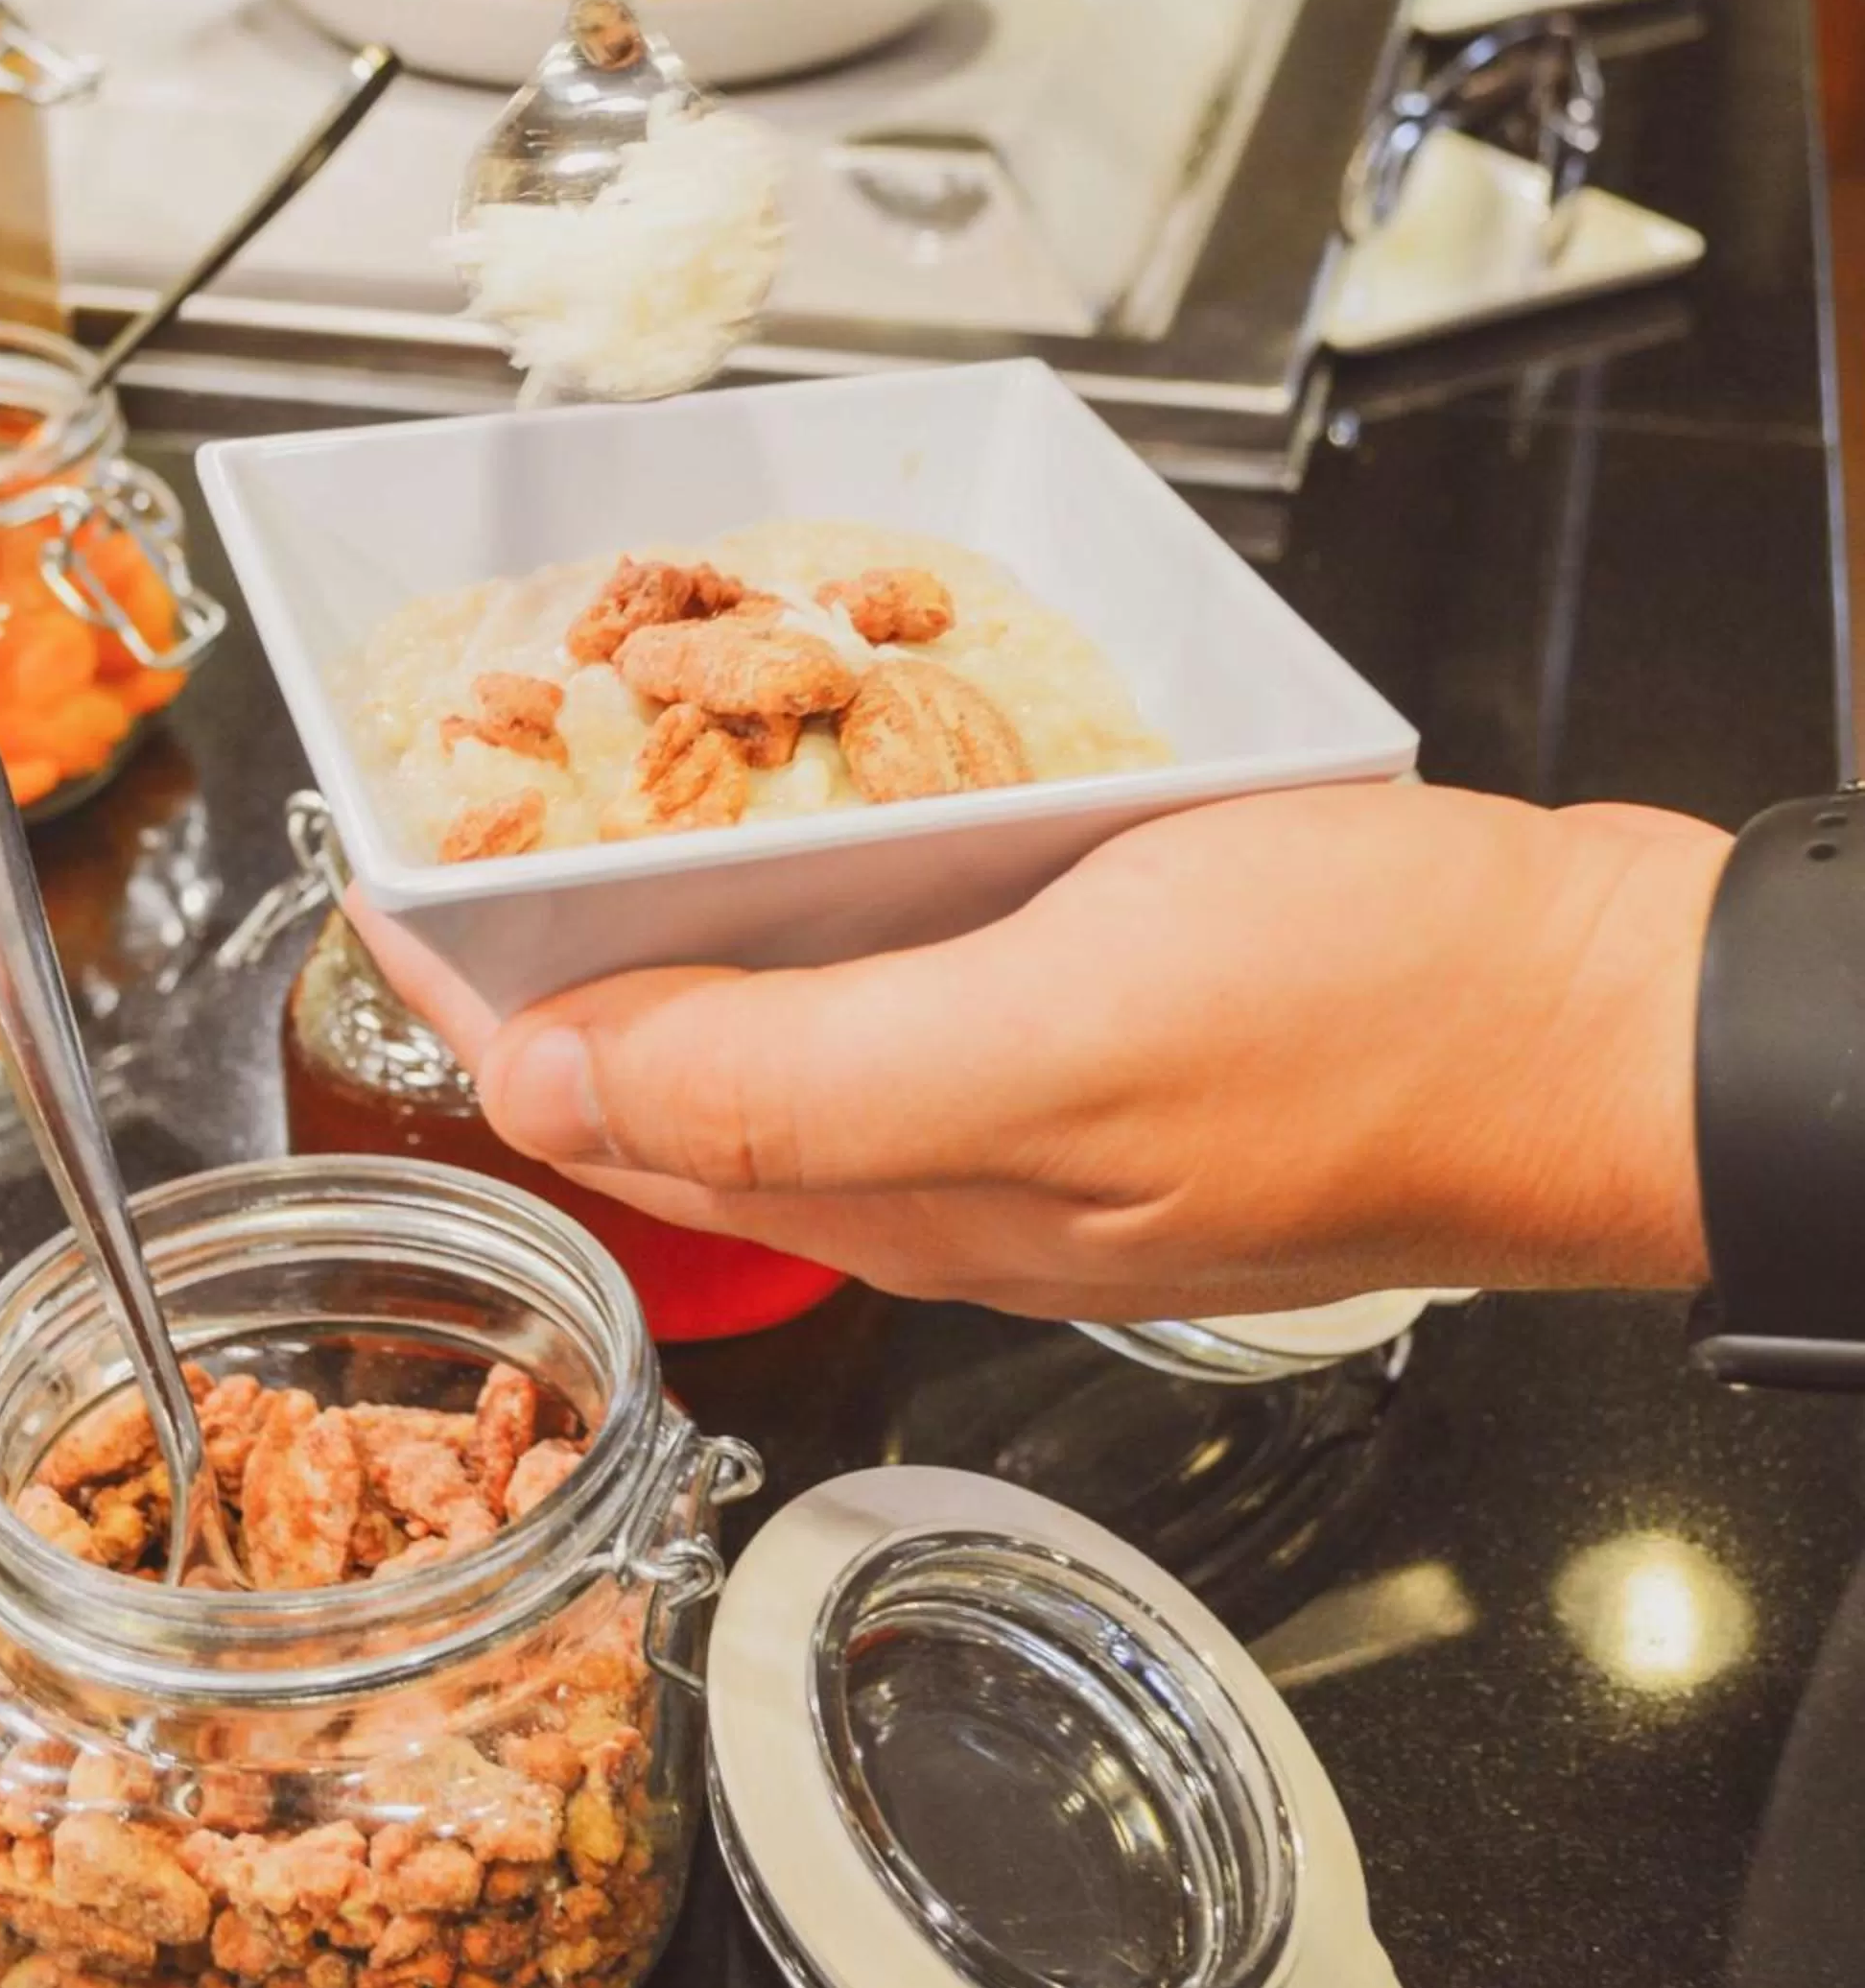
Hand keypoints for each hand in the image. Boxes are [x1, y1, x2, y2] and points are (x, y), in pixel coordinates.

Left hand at [352, 785, 1726, 1324]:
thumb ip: (794, 1078)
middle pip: (684, 1074)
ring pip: (790, 1028)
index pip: (615, 1113)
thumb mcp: (1057, 1035)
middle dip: (556, 960)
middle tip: (475, 813)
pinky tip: (832, 819)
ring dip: (681, 925)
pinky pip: (910, 980)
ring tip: (607, 799)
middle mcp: (947, 1166)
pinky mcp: (1110, 1033)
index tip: (386, 876)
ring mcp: (1031, 1107)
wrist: (1601, 1019)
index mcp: (906, 1188)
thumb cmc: (1369, 1026)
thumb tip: (556, 1077)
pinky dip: (826, 900)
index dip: (481, 997)